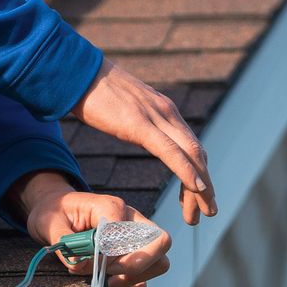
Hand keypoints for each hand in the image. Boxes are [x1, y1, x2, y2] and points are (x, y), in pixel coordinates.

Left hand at [5, 171, 171, 286]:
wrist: (54, 213)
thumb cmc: (55, 213)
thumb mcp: (51, 223)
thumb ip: (66, 241)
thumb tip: (80, 264)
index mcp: (112, 208)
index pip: (129, 231)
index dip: (112, 252)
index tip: (87, 262)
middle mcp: (131, 223)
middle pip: (161, 243)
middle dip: (135, 265)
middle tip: (107, 273)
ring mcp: (135, 244)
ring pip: (159, 265)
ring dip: (132, 281)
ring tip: (104, 285)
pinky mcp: (129, 263)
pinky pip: (142, 284)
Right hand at [72, 58, 217, 225]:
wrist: (77, 73)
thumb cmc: (95, 92)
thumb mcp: (127, 111)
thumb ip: (140, 123)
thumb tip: (143, 134)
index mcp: (165, 112)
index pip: (191, 148)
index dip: (199, 175)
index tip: (198, 200)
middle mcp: (168, 113)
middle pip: (197, 155)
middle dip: (206, 188)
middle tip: (209, 213)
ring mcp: (157, 117)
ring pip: (191, 155)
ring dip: (202, 187)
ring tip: (206, 211)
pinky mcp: (140, 124)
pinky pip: (171, 152)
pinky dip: (187, 171)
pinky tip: (197, 188)